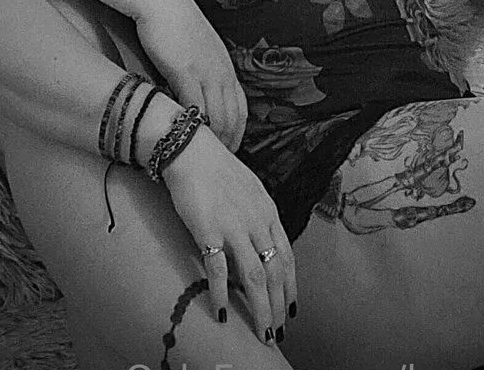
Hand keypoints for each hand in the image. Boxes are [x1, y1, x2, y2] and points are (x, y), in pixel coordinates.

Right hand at [135, 13, 247, 152]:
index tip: (229, 150)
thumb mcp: (199, 49)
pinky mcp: (184, 70)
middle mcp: (221, 71)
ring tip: (201, 158)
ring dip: (211, 140)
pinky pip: (192, 106)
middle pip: (232, 117)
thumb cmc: (175, 24)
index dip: (237, 133)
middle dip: (226, 143)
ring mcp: (205, 71)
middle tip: (215, 163)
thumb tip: (200, 94)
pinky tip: (182, 137)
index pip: (241, 108)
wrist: (162, 0)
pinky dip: (191, 125)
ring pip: (216, 116)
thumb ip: (204, 71)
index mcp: (226, 66)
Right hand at [163, 125, 296, 345]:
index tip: (291, 308)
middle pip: (275, 272)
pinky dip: (221, 295)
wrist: (191, 150)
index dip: (291, 286)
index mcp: (268, 212)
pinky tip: (222, 313)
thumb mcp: (250, 190)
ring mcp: (234, 227)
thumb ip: (258, 217)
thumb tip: (262, 245)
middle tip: (277, 332)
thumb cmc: (218, 169)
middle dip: (279, 306)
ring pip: (254, 278)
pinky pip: (218, 271)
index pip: (287, 256)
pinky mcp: (209, 231)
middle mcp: (256, 221)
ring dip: (260, 309)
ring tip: (261, 333)